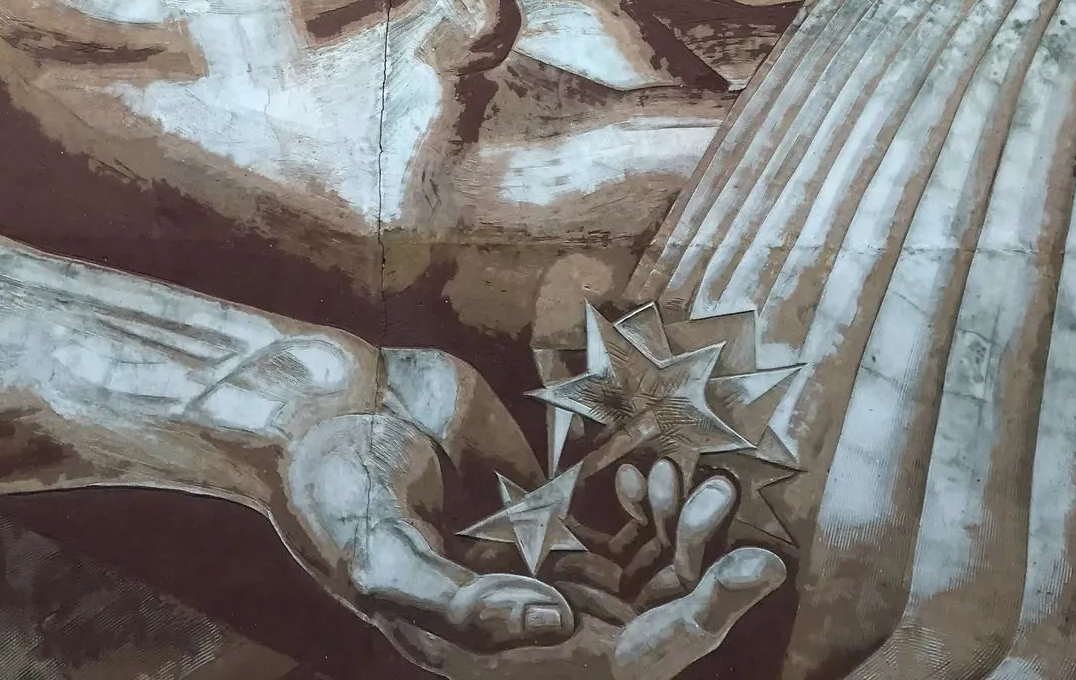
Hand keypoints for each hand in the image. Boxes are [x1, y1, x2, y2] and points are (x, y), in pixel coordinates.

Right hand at [273, 361, 782, 679]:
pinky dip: (656, 503)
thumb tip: (558, 623)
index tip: (755, 565)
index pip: (625, 660)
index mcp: (497, 654)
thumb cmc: (333, 494)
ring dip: (690, 533)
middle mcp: (536, 624)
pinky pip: (630, 530)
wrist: (321, 420)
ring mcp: (549, 570)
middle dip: (710, 572)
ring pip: (654, 575)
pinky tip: (647, 469)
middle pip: (659, 621)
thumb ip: (464, 603)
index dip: (699, 621)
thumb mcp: (380, 554)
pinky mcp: (551, 520)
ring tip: (700, 478)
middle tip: (734, 500)